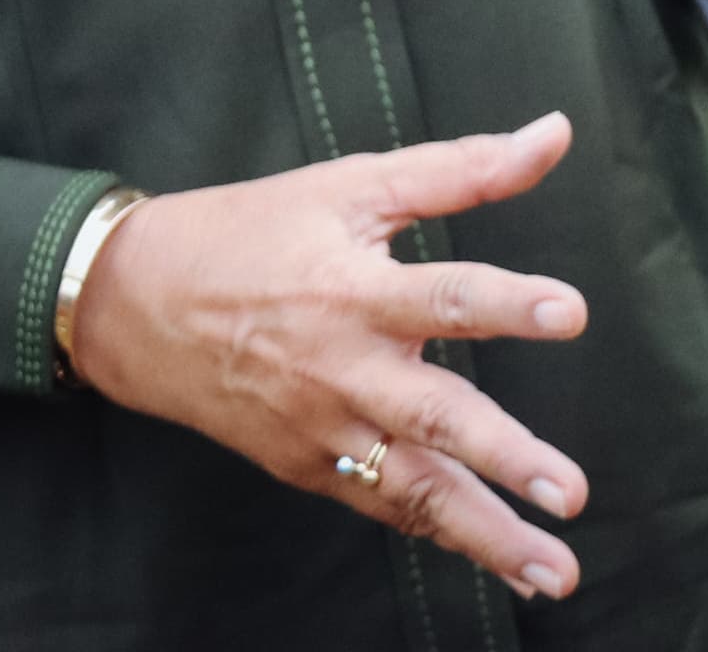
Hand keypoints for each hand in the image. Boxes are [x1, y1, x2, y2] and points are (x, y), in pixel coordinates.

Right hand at [70, 115, 594, 597]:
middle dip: (506, 460)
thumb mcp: (352, 185)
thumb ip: (462, 168)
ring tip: (555, 574)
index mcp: (354, 291)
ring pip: (415, 490)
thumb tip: (554, 133)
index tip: (572, 314)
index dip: (509, 304)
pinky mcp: (308, 467)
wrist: (135, 306)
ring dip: (488, 537)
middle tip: (569, 491)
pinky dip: (440, 533)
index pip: (445, 297)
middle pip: (434, 419)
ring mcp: (324, 430)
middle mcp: (343, 370)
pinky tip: (499, 557)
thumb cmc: (253, 233)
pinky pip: (384, 504)